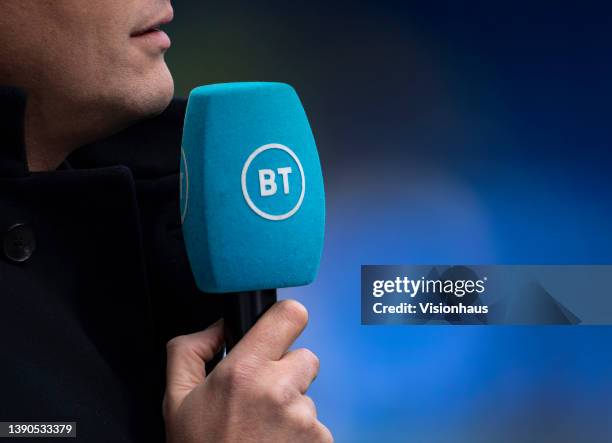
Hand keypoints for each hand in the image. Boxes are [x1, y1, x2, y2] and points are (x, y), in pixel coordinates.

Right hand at [163, 300, 332, 442]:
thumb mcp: (176, 400)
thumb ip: (189, 351)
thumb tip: (217, 327)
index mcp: (244, 371)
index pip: (290, 316)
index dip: (285, 320)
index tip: (279, 331)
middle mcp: (279, 389)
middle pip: (305, 358)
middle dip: (288, 372)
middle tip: (262, 398)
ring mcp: (304, 418)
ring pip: (309, 395)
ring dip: (293, 407)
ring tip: (264, 430)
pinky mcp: (321, 442)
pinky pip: (318, 425)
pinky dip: (302, 434)